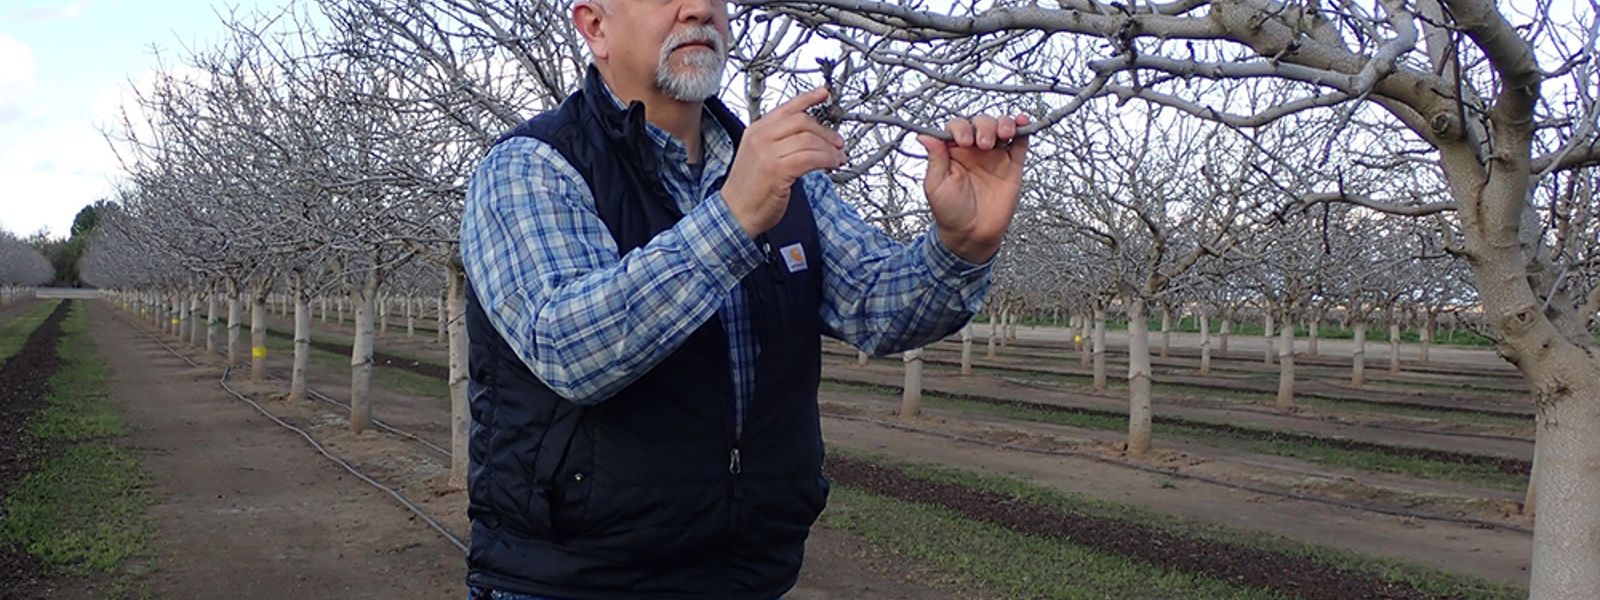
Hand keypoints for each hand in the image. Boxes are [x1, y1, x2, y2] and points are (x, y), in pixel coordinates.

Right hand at [722, 87, 847, 237]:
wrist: (734, 213)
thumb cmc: (748, 190)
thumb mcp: (758, 156)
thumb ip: (778, 142)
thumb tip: (809, 138)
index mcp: (756, 131)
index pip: (787, 108)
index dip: (808, 98)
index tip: (823, 94)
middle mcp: (761, 138)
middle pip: (802, 122)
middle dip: (825, 132)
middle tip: (837, 143)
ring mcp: (768, 153)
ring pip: (809, 140)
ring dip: (829, 149)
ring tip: (838, 158)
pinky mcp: (777, 170)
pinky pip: (810, 157)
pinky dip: (826, 160)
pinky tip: (831, 165)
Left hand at [918, 114, 1030, 263]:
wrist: (972, 234)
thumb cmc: (950, 212)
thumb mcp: (935, 185)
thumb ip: (935, 158)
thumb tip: (924, 135)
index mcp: (953, 151)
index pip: (958, 127)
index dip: (961, 128)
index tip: (963, 140)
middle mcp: (974, 150)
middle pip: (982, 123)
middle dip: (984, 126)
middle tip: (983, 144)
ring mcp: (995, 156)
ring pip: (1001, 128)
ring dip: (1003, 124)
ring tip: (1002, 134)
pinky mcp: (1012, 166)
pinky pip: (1020, 143)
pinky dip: (1023, 130)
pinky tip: (1022, 123)